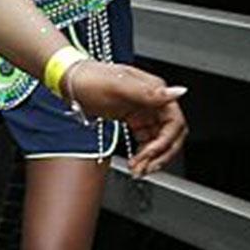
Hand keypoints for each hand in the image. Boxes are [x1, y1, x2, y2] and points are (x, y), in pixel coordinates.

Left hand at [59, 62, 187, 175]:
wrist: (70, 80)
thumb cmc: (91, 78)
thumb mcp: (119, 86)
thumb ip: (149, 93)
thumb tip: (179, 91)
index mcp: (155, 91)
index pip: (174, 123)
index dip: (165, 142)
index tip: (149, 154)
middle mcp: (153, 101)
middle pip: (170, 135)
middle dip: (160, 154)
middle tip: (145, 168)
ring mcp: (144, 111)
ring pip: (159, 140)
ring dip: (151, 157)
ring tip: (138, 170)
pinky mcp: (134, 119)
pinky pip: (146, 140)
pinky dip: (143, 153)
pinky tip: (135, 161)